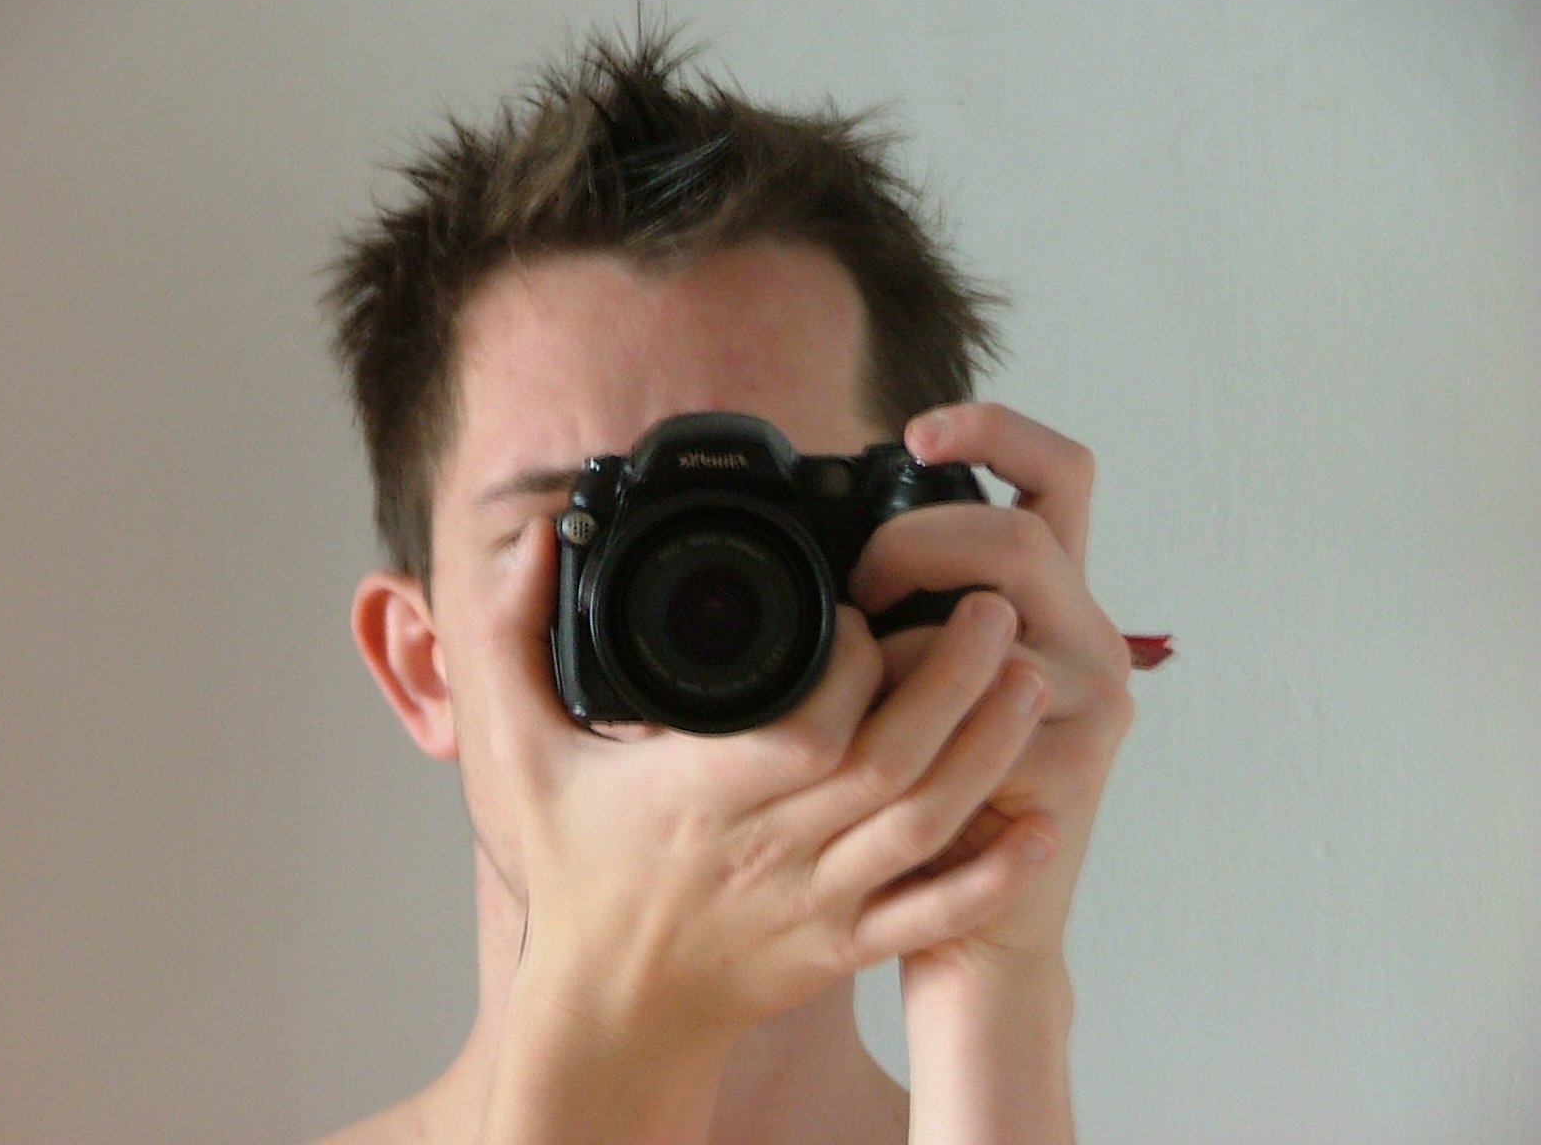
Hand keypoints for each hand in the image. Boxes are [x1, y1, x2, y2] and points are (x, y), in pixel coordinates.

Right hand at [478, 513, 1055, 1054]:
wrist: (611, 1010)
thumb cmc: (578, 874)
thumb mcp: (524, 754)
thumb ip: (516, 645)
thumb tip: (529, 548)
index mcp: (705, 793)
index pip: (806, 722)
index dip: (854, 661)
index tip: (866, 608)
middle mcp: (774, 847)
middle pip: (890, 762)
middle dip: (956, 680)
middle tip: (996, 606)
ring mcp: (819, 902)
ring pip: (925, 826)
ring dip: (988, 753)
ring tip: (1032, 681)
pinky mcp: (847, 946)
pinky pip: (932, 915)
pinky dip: (991, 875)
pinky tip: (1040, 830)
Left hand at [849, 401, 1136, 975]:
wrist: (966, 921)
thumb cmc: (924, 791)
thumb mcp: (918, 677)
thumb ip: (905, 610)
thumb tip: (823, 555)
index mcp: (1050, 598)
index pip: (1058, 476)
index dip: (998, 431)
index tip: (919, 431)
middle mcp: (1087, 635)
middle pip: (1020, 534)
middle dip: (917, 544)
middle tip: (860, 591)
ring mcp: (1091, 698)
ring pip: (993, 615)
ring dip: (904, 639)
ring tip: (860, 677)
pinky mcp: (1076, 762)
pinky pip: (979, 705)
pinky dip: (911, 713)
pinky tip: (879, 744)